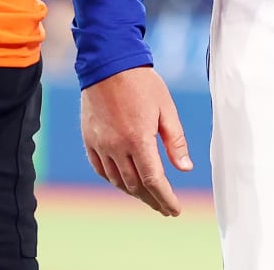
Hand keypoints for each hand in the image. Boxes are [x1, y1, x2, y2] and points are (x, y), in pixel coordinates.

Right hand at [80, 65, 192, 216]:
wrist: (108, 63)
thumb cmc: (142, 83)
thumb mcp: (166, 109)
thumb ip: (175, 141)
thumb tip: (184, 168)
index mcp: (139, 139)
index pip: (153, 180)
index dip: (165, 198)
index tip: (174, 210)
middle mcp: (117, 147)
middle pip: (135, 185)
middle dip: (152, 199)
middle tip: (165, 207)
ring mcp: (100, 144)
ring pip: (118, 180)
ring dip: (134, 192)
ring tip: (148, 196)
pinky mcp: (89, 139)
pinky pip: (101, 169)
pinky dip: (115, 179)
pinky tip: (125, 181)